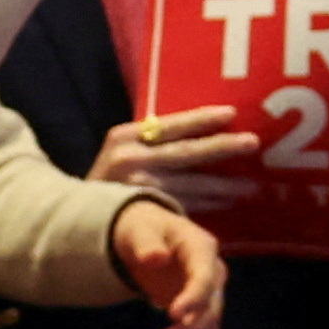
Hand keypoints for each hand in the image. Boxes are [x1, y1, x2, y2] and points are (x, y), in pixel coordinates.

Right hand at [90, 103, 263, 215]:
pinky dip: (209, 203)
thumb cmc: (111, 178)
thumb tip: (202, 128)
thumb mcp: (122, 149)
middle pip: (186, 152)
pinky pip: (185, 206)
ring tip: (253, 184)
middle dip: (223, 147)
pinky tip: (230, 201)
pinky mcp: (146, 213)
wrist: (75, 215)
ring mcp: (138, 189)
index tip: (231, 112)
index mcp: (125, 136)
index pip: (171, 124)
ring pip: (191, 185)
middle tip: (253, 142)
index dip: (202, 118)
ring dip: (225, 185)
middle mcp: (131, 159)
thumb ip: (153, 140)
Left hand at [110, 200, 227, 328]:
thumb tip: (155, 258)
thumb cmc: (144, 231)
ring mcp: (210, 291)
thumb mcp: (139, 231)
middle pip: (210, 306)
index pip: (205, 277)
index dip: (193, 297)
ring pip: (208, 324)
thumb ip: (146, 244)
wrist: (148, 237)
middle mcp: (213, 271)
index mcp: (202, 247)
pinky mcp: (202, 307)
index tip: (172, 315)